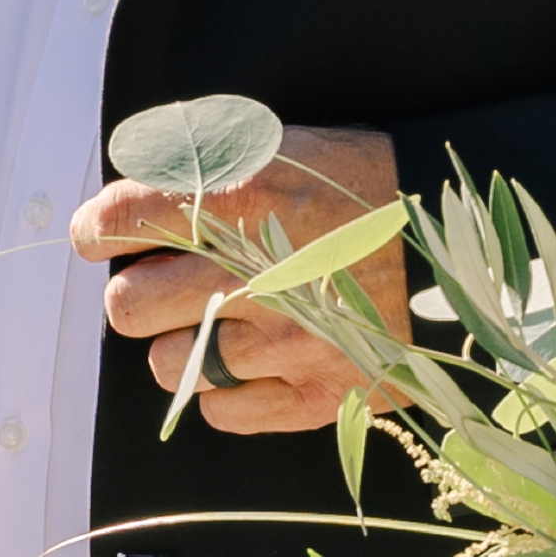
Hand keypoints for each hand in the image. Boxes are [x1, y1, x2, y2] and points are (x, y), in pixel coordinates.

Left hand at [73, 122, 408, 429]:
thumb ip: (200, 167)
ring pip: (168, 365)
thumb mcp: (282, 145)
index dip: (98, 229)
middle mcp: (253, 276)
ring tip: (222, 319)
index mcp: (241, 200)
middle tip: (169, 280)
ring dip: (182, 343)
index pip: (119, 219)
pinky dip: (227, 388)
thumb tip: (126, 192)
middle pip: (127, 308)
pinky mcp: (314, 396)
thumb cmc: (363, 185)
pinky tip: (256, 355)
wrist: (458, 241)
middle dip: (138, 291)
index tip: (102, 234)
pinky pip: (221, 411)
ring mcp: (284, 344)